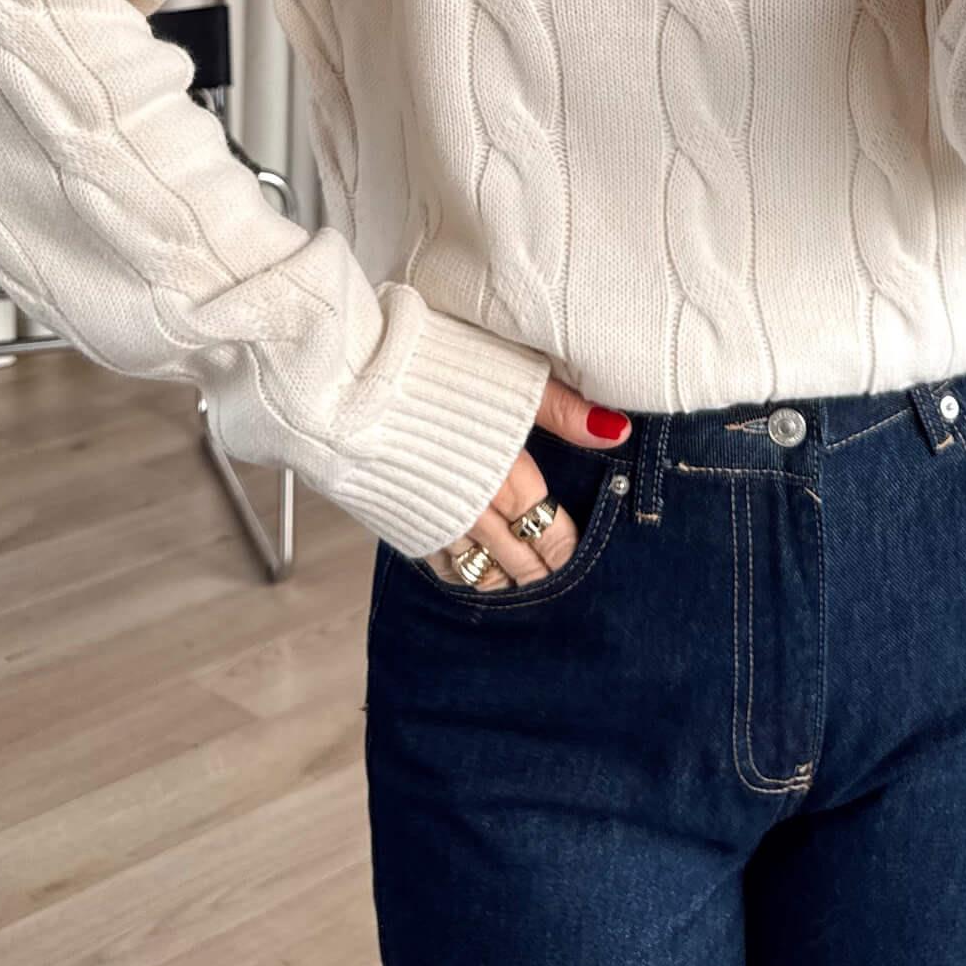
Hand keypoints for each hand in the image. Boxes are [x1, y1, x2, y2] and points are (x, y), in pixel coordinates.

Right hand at [419, 375, 631, 589]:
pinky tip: (468, 576)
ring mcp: (435, 524)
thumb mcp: (512, 378)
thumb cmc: (433, 369)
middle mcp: (475, 513)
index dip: (567, 553)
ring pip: (479, 574)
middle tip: (559, 596)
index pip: (550, 534)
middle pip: (518, 562)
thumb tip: (617, 430)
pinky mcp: (400, 523)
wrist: (348, 385)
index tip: (580, 566)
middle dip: (540, 577)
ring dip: (502, 583)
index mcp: (509, 479)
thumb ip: (566, 410)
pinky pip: (441, 567)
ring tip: (519, 592)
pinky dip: (461, 576)